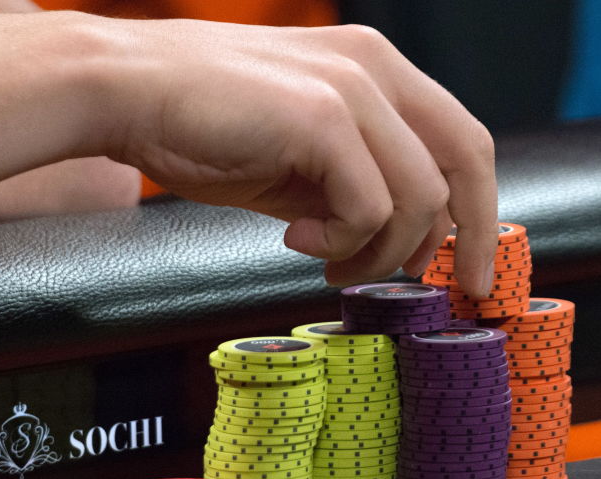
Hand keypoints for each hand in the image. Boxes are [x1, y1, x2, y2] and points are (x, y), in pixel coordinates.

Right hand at [96, 19, 496, 295]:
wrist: (124, 92)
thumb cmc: (199, 127)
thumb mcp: (293, 162)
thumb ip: (346, 187)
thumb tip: (387, 239)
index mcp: (374, 70)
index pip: (459, 140)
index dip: (476, 209)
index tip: (465, 266)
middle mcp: (374, 67)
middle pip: (467, 159)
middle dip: (470, 236)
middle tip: (447, 289)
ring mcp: (351, 86)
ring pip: (420, 196)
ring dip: (378, 251)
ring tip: (324, 260)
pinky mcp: (320, 116)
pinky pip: (369, 207)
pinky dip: (340, 240)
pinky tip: (294, 238)